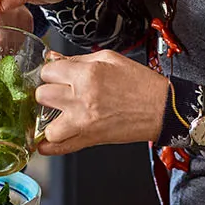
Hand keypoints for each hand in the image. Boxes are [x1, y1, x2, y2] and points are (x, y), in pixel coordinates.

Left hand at [34, 50, 168, 154]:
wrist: (162, 108)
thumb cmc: (140, 83)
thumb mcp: (109, 59)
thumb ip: (77, 59)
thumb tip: (53, 58)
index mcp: (88, 73)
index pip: (48, 71)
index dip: (50, 73)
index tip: (55, 76)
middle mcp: (82, 97)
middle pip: (42, 95)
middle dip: (47, 93)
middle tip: (58, 94)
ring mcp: (85, 121)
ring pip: (46, 125)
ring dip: (48, 121)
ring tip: (57, 116)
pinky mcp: (90, 139)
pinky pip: (61, 147)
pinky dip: (50, 147)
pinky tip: (46, 143)